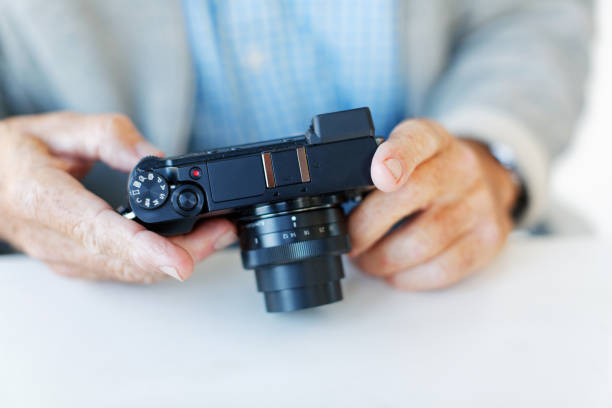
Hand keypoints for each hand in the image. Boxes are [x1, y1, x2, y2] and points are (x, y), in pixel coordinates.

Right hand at [0, 112, 236, 282]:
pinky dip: (158, 261)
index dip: (148, 251)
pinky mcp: (76, 265)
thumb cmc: (12, 153)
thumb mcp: (59, 128)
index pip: (102, 233)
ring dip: (179, 257)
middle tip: (224, 229)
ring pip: (131, 273)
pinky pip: (123, 271)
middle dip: (186, 251)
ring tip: (215, 233)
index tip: (183, 262)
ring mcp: (66, 259)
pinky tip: (184, 245)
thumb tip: (155, 156)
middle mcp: (55, 240)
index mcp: (45, 201)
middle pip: (129, 261)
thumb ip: (109, 137)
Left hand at [349, 119, 518, 289]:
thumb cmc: (428, 171)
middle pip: (411, 195)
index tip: (378, 174)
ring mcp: (478, 204)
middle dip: (367, 227)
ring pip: (422, 241)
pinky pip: (443, 268)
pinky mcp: (489, 239)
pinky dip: (409, 277)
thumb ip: (371, 167)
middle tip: (350, 242)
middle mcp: (460, 167)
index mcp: (432, 139)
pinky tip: (396, 272)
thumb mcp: (404, 152)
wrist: (484, 181)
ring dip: (383, 260)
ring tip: (367, 261)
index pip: (416, 140)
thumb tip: (331, 203)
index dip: (397, 156)